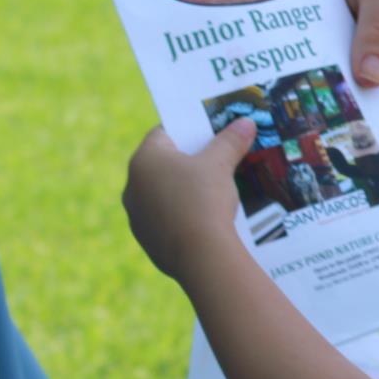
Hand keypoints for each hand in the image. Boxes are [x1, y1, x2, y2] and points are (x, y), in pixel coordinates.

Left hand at [123, 119, 255, 283]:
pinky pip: (166, 221)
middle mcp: (132, 186)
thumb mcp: (221, 164)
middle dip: (187, 162)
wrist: (201, 256)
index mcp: (144, 160)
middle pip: (162, 165)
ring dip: (183, 191)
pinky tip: (205, 220)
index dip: (188, 130)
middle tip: (215, 160)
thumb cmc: (205, 199)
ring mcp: (136, 216)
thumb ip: (231, 140)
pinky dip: (182, 217)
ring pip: (162, 195)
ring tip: (213, 193)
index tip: (209, 133)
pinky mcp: (147, 241)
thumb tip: (246, 122)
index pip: (163, 134)